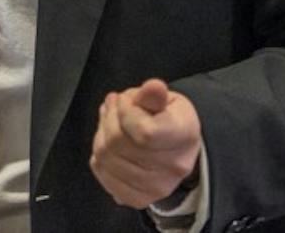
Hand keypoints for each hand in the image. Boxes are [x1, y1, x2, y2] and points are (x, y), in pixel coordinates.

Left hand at [90, 79, 201, 209]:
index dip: (125, 111)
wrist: (177, 149)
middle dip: (109, 118)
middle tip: (114, 106)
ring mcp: (157, 187)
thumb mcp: (166, 98)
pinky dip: (100, 158)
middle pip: (119, 143)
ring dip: (101, 135)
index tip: (126, 100)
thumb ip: (153, 94)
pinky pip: (105, 176)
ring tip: (111, 122)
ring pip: (106, 158)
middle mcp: (174, 167)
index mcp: (185, 136)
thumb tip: (154, 87)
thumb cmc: (168, 118)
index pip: (144, 132)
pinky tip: (108, 146)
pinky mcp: (140, 198)